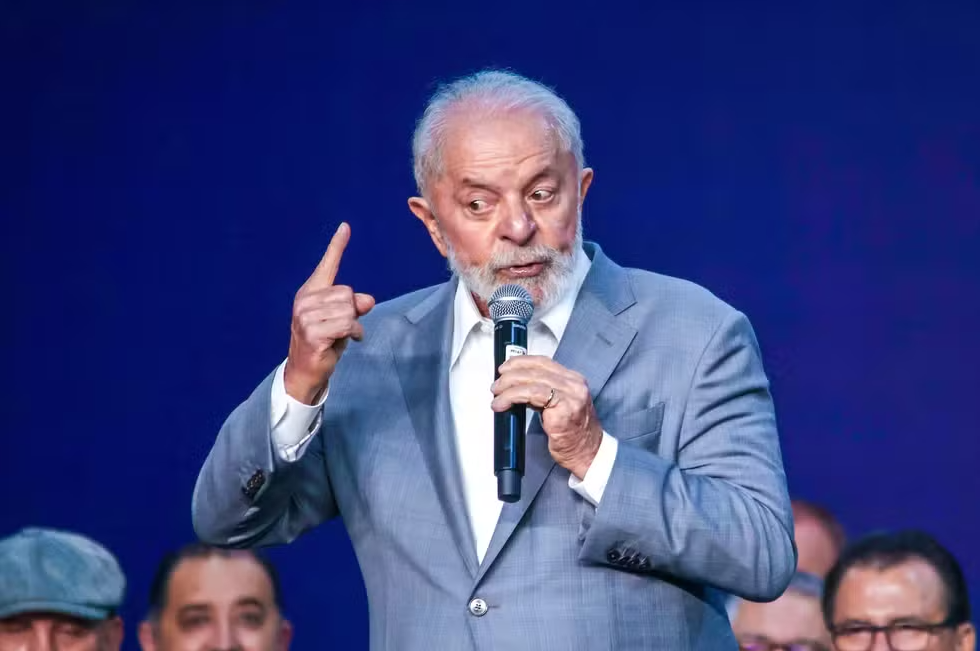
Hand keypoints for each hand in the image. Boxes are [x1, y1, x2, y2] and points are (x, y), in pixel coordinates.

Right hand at [284, 222, 374, 403]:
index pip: (327, 265)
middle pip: (347, 293)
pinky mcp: (313, 333)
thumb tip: (368, 300)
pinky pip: (347, 325)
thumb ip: (353, 305)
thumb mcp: (342, 320)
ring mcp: (306, 317)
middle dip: (353, 311)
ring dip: (353, 325)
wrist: (305, 371)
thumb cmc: (324, 342)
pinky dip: (354, 334)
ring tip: (343, 336)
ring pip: (348, 310)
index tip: (345, 227)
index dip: (337, 246)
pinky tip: (346, 341)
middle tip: (343, 327)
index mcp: (310, 292)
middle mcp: (305, 301)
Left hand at [491, 355, 602, 479]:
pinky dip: (512, 396)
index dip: (520, 362)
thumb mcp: (556, 407)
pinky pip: (531, 394)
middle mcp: (573, 384)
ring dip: (508, 387)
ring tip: (497, 396)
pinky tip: (503, 403)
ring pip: (531, 380)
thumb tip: (515, 387)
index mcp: (573, 380)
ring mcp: (570, 394)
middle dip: (510, 375)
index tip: (505, 367)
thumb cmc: (572, 434)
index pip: (543, 362)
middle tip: (496, 385)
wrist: (587, 453)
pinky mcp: (563, 407)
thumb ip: (540, 393)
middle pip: (535, 369)